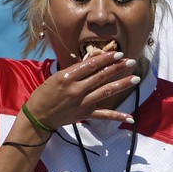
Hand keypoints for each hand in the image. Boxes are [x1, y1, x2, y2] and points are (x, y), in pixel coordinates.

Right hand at [25, 51, 139, 129]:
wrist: (37, 117)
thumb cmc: (43, 95)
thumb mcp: (55, 78)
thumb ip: (74, 70)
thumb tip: (92, 60)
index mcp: (67, 78)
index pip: (90, 65)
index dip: (105, 58)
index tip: (117, 53)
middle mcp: (76, 90)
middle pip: (100, 76)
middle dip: (117, 67)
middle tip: (131, 60)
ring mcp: (81, 103)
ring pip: (105, 91)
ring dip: (121, 84)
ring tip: (135, 78)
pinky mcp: (84, 114)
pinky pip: (103, 115)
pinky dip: (117, 116)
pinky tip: (130, 117)